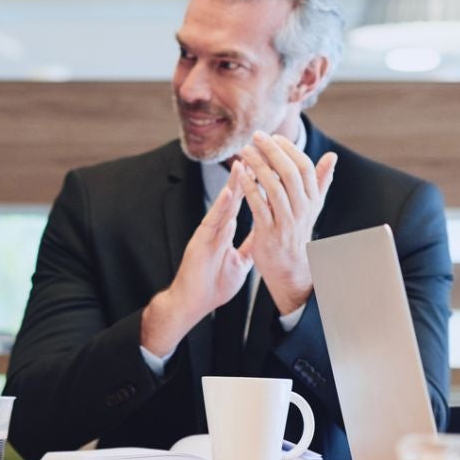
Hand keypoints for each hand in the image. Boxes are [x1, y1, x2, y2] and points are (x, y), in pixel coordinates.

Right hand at [145, 178, 252, 356]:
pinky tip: (229, 192)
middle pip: (234, 198)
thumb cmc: (212, 285)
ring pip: (223, 204)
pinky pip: (212, 220)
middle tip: (257, 155)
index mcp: (225, 232)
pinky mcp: (200, 241)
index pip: (242, 204)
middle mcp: (217, 228)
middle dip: (245, 177)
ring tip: (243, 164)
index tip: (266, 169)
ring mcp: (208, 233)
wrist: (192, 304)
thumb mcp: (239, 264)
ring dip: (233, 184)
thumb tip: (263, 236)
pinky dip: (220, 206)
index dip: (253, 187)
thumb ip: (249, 247)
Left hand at [232, 133, 336, 314]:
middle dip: (272, 151)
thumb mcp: (312, 206)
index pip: (304, 167)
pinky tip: (240, 174)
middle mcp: (302, 209)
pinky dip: (250, 187)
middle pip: (289, 173)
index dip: (288, 149)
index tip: (272, 136)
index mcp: (312, 199)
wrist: (290, 268)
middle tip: (256, 136)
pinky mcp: (269, 233)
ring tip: (245, 151)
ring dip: (258, 165)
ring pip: (273, 186)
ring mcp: (287, 221)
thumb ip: (320, 180)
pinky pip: (259, 205)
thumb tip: (332, 156)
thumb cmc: (297, 231)